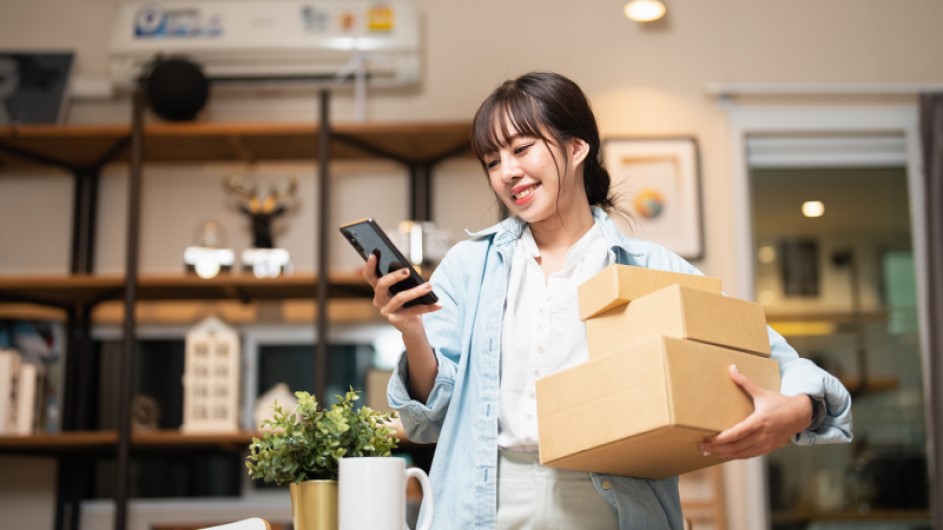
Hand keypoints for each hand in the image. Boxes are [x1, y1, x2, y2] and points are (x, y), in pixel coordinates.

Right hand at [363, 253, 440, 335]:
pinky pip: (413, 311)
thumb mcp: (404, 290)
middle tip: (407, 270)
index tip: (373, 254)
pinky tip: (439, 304)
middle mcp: (379, 300)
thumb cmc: (408, 304)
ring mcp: (386, 311)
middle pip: (381, 285)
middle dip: (394, 276)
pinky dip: (428, 307)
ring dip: (417, 291)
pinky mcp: (396, 320)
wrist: (411, 327)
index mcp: (379, 290)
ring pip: (400, 297)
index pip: (370, 276)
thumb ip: (404, 281)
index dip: (369, 265)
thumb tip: (411, 271)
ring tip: (430, 285)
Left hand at [697, 364, 812, 460]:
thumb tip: (731, 368)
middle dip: (716, 448)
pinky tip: (724, 455)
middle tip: (700, 446)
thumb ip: (745, 382)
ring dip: (723, 454)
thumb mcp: (762, 392)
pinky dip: (735, 456)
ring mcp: (764, 444)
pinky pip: (748, 456)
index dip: (720, 439)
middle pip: (735, 446)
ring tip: (708, 452)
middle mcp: (761, 435)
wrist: (800, 415)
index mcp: (759, 421)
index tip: (707, 439)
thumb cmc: (780, 403)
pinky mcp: (767, 449)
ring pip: (740, 454)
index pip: (736, 434)